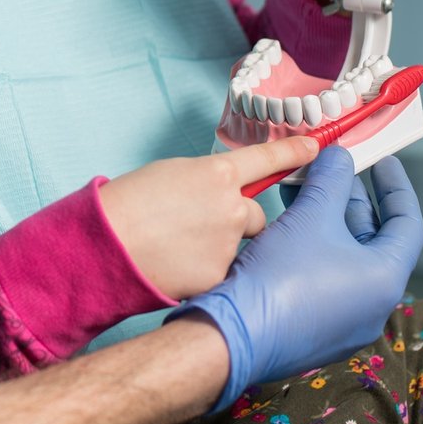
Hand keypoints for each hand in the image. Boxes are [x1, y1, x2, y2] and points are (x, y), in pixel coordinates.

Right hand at [97, 137, 318, 299]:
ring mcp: (228, 244)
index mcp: (216, 174)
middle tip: (199, 227)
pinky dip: (203, 272)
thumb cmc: (126, 204)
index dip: (293, 152)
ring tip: (176, 250)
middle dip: (238, 221)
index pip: (266, 159)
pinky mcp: (219, 276)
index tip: (314, 147)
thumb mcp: (169, 174)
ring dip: (217, 248)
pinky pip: (221, 273)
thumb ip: (202, 180)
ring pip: (236, 247)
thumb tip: (216, 190)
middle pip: (254, 214)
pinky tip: (176, 269)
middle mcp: (231, 207)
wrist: (107, 244)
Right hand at [172, 148, 422, 410]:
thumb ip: (331, 179)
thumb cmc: (282, 275)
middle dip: (351, 201)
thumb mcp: (310, 216)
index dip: (396, 186)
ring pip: (345, 259)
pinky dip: (314, 248)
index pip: (407, 224)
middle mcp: (374, 306)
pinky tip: (287, 227)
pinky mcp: (316, 330)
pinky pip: (326, 280)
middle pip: (373, 241)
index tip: (382, 160)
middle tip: (333, 170)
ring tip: (301, 191)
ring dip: (327, 222)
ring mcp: (345, 323)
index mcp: (385, 280)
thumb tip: (340, 156)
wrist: (235, 336)